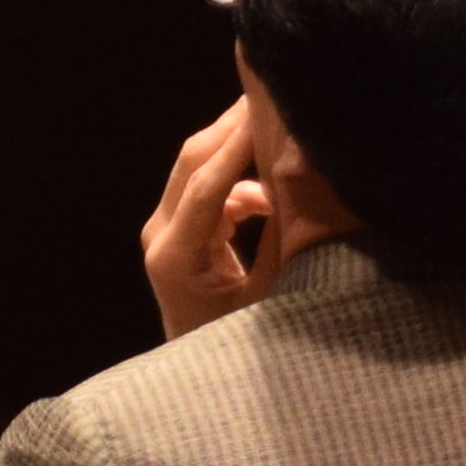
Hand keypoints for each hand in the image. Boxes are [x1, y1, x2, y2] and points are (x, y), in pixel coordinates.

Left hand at [142, 84, 350, 339]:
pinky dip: (243, 180)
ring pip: (201, 169)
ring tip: (284, 119)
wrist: (202, 378)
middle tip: (274, 87)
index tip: (268, 107)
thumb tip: (305, 184)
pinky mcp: (181, 232)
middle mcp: (160, 237)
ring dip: (240, 146)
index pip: (206, 185)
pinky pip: (212, 190)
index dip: (238, 143)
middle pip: (194, 162)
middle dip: (234, 125)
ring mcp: (166, 232)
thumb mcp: (270, 298)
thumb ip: (282, 241)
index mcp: (174, 257)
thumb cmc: (241, 348)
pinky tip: (280, 183)